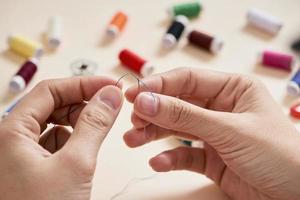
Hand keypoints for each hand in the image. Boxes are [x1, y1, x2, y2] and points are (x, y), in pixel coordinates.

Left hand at [0, 76, 122, 199]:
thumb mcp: (75, 165)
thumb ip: (95, 124)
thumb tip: (110, 96)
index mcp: (11, 132)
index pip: (50, 90)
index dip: (83, 84)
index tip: (110, 85)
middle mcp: (11, 140)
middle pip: (50, 105)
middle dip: (82, 102)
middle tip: (110, 105)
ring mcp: (19, 155)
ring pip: (53, 124)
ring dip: (79, 121)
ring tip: (99, 128)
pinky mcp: (31, 169)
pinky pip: (54, 143)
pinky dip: (73, 140)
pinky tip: (84, 148)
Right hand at [123, 68, 299, 199]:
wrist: (298, 198)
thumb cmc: (279, 155)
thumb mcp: (229, 130)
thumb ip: (185, 116)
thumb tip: (146, 101)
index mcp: (232, 89)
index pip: (187, 80)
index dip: (158, 85)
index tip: (133, 93)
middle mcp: (221, 108)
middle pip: (178, 103)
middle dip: (153, 111)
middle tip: (133, 119)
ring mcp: (214, 133)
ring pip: (176, 129)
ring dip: (153, 134)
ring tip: (133, 140)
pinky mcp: (210, 158)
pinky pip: (184, 154)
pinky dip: (169, 158)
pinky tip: (158, 162)